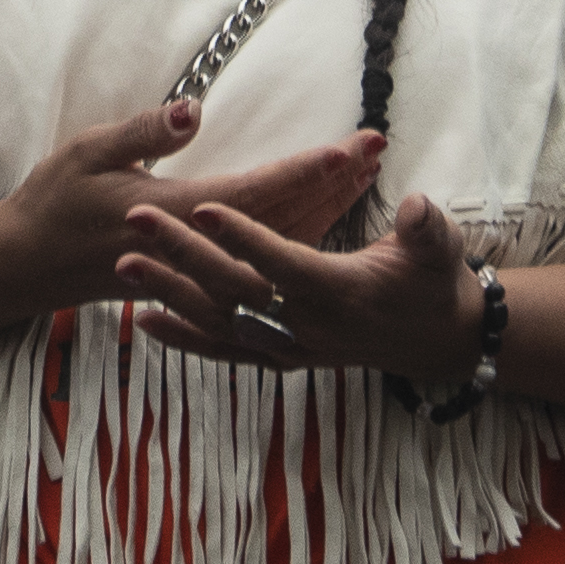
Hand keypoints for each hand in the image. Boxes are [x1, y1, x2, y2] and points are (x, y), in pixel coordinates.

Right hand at [0, 100, 385, 312]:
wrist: (26, 266)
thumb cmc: (54, 203)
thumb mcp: (89, 152)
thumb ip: (145, 133)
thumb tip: (194, 109)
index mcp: (176, 213)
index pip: (258, 193)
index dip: (306, 170)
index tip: (348, 149)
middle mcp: (198, 248)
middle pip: (283, 219)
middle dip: (334, 184)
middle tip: (376, 148)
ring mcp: (200, 268)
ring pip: (279, 244)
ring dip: (326, 209)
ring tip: (365, 176)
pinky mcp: (197, 277)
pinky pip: (262, 260)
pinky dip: (299, 235)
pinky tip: (325, 218)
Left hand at [115, 180, 489, 388]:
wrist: (436, 338)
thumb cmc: (435, 280)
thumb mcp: (441, 248)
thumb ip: (426, 227)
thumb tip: (415, 206)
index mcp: (342, 292)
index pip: (282, 263)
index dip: (244, 238)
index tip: (204, 207)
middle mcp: (308, 327)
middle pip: (234, 291)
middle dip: (182, 254)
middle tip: (136, 217)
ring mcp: (291, 347)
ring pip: (219, 323)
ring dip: (170, 294)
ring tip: (124, 263)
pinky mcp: (281, 357)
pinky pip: (224, 352)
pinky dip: (183, 338)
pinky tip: (143, 321)